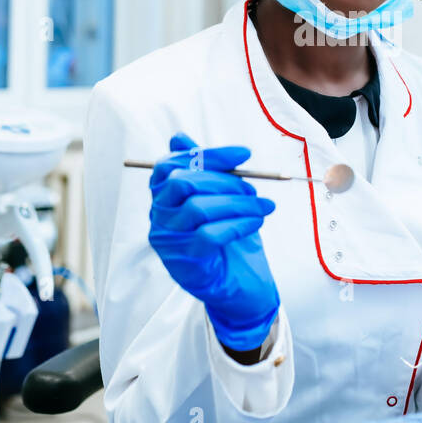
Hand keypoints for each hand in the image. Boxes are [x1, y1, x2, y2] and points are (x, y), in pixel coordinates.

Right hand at [148, 132, 279, 351]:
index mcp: (161, 196)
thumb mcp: (216, 198)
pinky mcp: (185, 263)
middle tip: (254, 189)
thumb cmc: (226, 237)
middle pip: (182, 183)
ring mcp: (168, 241)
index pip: (171, 164)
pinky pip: (209, 235)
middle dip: (225, 181)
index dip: (208, 155)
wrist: (238, 284)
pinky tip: (256, 222)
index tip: (244, 154)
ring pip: (197, 208)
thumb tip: (178, 137)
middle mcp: (158, 217)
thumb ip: (200, 169)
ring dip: (238, 203)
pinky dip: (238, 224)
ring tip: (262, 206)